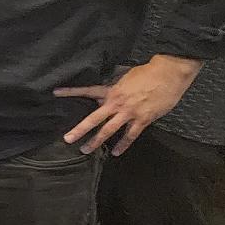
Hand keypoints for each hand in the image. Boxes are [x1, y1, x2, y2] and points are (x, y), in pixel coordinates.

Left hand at [56, 54, 201, 154]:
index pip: (87, 91)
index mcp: (111, 90)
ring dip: (97, 141)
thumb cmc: (148, 72)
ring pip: (109, 130)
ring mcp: (129, 113)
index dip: (70, 92)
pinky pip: (130, 135)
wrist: (169, 74)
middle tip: (67, 139)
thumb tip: (108, 86)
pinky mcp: (143, 119)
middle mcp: (116, 103)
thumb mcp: (125, 75)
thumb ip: (115, 83)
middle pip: (94, 118)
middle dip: (80, 130)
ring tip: (85, 150)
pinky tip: (116, 152)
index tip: (55, 93)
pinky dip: (123, 145)